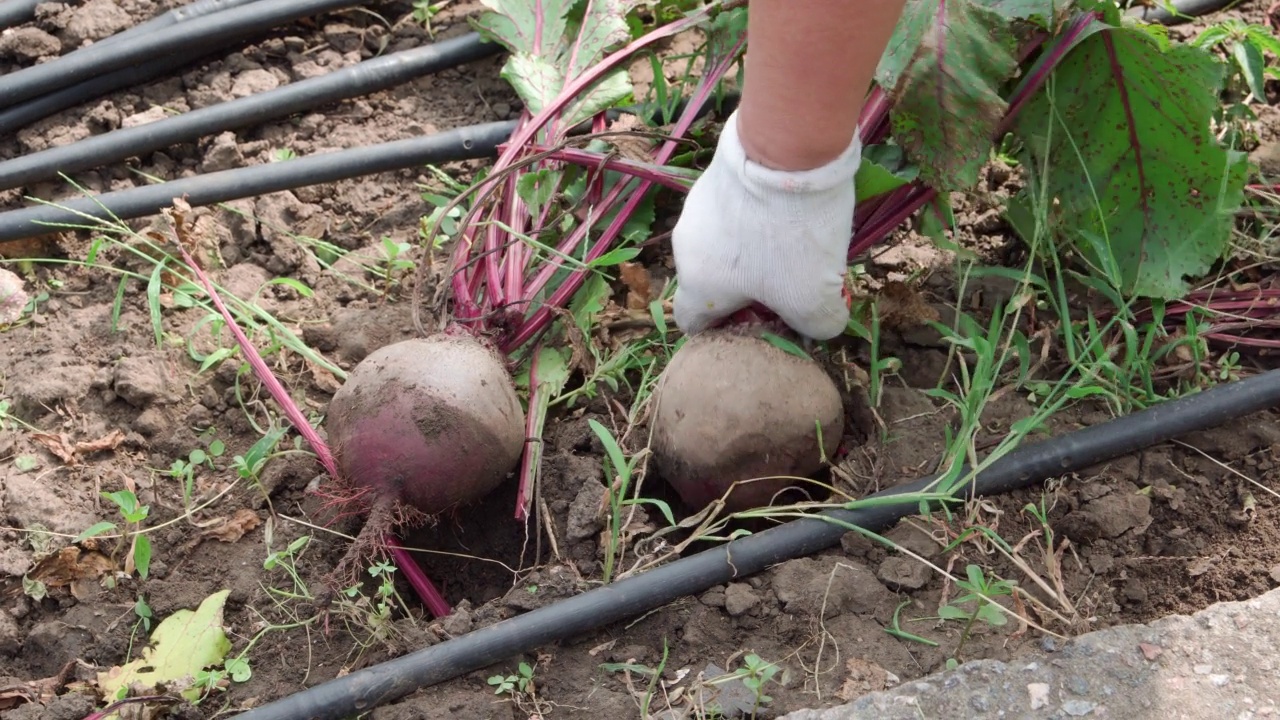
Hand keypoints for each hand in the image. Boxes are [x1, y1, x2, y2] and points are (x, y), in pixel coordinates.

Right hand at [670, 109, 861, 340]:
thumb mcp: (816, 300)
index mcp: (697, 285)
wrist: (785, 150)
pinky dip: (757, 217)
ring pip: (725, 245)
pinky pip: (735, 212)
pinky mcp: (714, 177)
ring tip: (795, 238)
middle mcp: (685, 248)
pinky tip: (790, 207)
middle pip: (714, 282)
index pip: (694, 324)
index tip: (763, 320)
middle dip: (750, 288)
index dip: (726, 330)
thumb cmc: (791, 238)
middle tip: (791, 279)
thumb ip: (817, 327)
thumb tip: (818, 324)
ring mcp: (696, 208)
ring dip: (754, 249)